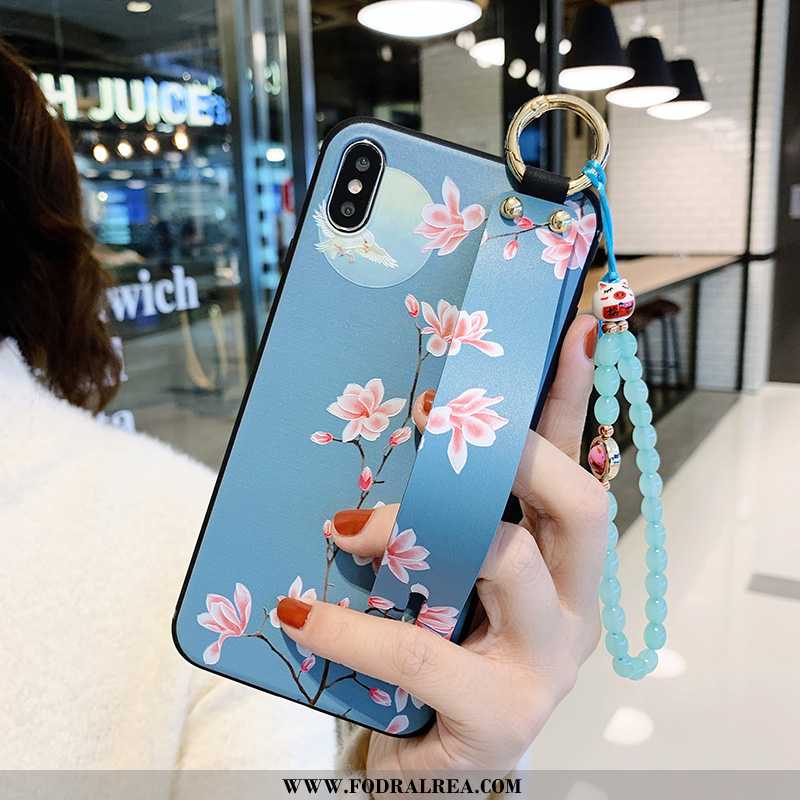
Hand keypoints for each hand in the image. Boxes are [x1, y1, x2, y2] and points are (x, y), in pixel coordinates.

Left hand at [275, 315, 607, 774]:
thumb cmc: (434, 661)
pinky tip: (300, 611)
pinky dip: (350, 626)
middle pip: (579, 506)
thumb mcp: (440, 576)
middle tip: (433, 416)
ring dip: (415, 528)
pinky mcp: (502, 717)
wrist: (431, 774)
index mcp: (562, 564)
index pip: (576, 464)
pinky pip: (418, 655)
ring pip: (507, 562)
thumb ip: (437, 521)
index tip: (566, 328)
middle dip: (514, 449)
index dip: (573, 397)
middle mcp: (575, 608)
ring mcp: (547, 664)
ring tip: (342, 526)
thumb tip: (388, 439)